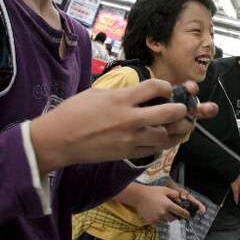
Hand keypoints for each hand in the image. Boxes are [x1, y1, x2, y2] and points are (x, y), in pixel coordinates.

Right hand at [29, 79, 217, 173]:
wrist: (58, 140)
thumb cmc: (73, 113)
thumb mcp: (97, 93)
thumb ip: (121, 93)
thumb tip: (137, 92)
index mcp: (122, 99)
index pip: (156, 87)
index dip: (167, 86)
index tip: (167, 89)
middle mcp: (129, 118)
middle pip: (169, 112)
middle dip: (181, 109)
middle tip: (182, 108)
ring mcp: (129, 139)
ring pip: (165, 135)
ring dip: (175, 130)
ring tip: (178, 125)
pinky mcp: (126, 154)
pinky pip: (153, 150)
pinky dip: (162, 144)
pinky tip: (163, 139)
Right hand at [133, 184, 193, 222]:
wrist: (138, 196)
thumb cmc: (152, 192)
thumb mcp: (165, 190)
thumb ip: (175, 194)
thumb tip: (181, 200)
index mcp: (168, 205)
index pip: (181, 212)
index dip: (186, 215)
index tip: (189, 216)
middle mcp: (163, 213)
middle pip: (174, 219)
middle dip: (174, 216)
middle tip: (171, 211)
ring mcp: (157, 218)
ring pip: (166, 221)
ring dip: (166, 217)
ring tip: (161, 210)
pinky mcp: (151, 221)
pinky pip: (159, 222)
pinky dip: (159, 219)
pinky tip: (155, 212)